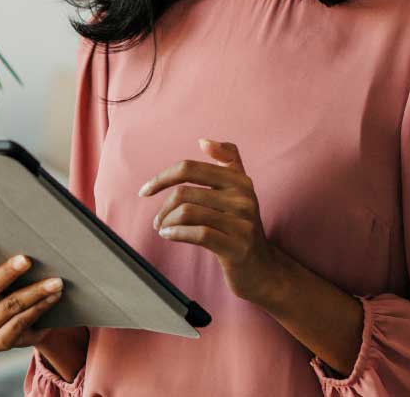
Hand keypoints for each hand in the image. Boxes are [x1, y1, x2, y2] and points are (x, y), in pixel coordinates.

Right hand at [0, 233, 65, 351]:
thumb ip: (2, 259)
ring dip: (36, 292)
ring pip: (11, 305)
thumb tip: (30, 237)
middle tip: (27, 260)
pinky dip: (40, 308)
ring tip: (56, 282)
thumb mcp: (3, 273)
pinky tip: (53, 298)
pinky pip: (21, 322)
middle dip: (9, 272)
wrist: (24, 325)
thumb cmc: (13, 287)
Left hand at [139, 138, 286, 305]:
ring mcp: (243, 223)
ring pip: (187, 213)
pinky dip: (176, 234)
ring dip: (167, 223)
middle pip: (184, 192)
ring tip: (164, 230)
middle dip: (163, 208)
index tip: (146, 191)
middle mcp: (244, 198)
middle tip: (157, 221)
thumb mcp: (240, 192)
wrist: (263, 269)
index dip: (162, 177)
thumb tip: (204, 140)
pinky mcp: (238, 247)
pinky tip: (169, 237)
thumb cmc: (241, 228)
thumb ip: (228, 161)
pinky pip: (198, 234)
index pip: (190, 168)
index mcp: (240, 180)